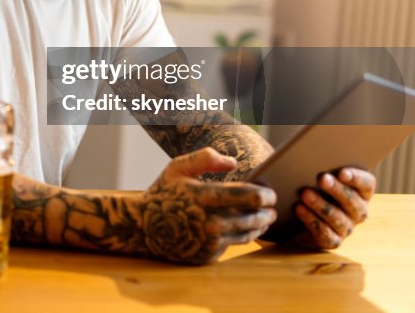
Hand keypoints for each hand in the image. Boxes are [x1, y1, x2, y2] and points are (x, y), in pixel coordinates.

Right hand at [137, 147, 276, 264]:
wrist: (142, 226)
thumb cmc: (163, 192)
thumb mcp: (178, 168)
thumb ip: (205, 159)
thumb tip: (234, 163)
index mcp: (205, 196)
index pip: (250, 196)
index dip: (266, 194)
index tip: (271, 193)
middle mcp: (210, 221)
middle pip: (255, 218)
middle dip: (268, 212)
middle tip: (273, 208)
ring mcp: (210, 241)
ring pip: (248, 233)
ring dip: (260, 225)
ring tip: (265, 218)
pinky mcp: (209, 255)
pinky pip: (233, 244)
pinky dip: (241, 236)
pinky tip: (244, 228)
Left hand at [292, 167, 374, 249]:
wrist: (293, 217)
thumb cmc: (307, 188)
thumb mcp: (315, 177)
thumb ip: (320, 169)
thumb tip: (312, 158)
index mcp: (360, 193)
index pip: (368, 184)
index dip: (357, 178)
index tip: (342, 172)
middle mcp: (358, 211)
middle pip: (353, 201)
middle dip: (337, 189)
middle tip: (321, 178)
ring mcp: (346, 228)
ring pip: (338, 218)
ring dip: (321, 205)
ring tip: (304, 193)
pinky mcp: (332, 241)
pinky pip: (325, 233)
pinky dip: (311, 219)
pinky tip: (299, 208)